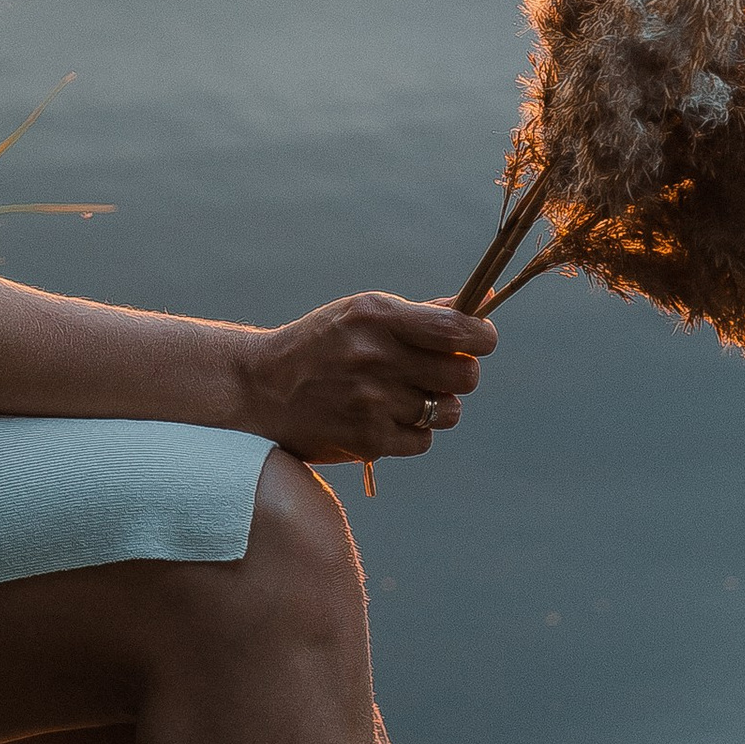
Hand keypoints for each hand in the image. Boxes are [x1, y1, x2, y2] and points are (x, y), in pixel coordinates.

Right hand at [240, 293, 497, 466]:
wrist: (262, 387)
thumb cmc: (323, 343)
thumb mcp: (362, 313)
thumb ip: (422, 314)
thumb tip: (482, 303)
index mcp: (377, 316)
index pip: (457, 329)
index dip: (481, 337)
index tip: (479, 340)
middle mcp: (376, 357)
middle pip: (464, 376)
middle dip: (459, 373)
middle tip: (436, 371)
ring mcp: (373, 401)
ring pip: (449, 411)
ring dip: (436, 404)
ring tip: (405, 394)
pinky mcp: (369, 440)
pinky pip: (423, 439)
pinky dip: (413, 431)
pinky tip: (386, 416)